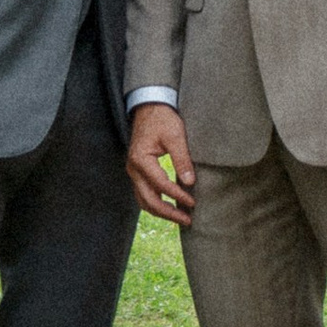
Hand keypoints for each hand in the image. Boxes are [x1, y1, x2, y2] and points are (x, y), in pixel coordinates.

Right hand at [128, 108, 195, 223]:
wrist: (149, 107)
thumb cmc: (163, 119)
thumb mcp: (175, 135)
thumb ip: (182, 159)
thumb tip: (189, 182)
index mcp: (141, 160)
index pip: (161, 185)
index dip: (178, 196)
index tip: (193, 202)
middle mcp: (133, 169)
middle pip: (149, 200)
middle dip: (168, 212)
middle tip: (187, 219)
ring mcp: (133, 172)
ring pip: (144, 201)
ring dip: (162, 211)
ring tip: (180, 217)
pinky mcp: (138, 172)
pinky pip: (144, 194)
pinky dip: (157, 203)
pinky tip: (171, 205)